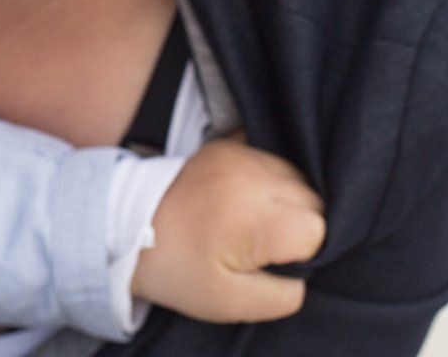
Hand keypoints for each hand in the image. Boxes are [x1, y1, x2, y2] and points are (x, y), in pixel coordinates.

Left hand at [134, 135, 325, 321]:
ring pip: (299, 179)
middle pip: (314, 200)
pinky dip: (272, 181)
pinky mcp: (229, 144)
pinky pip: (274, 159)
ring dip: (288, 203)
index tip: (272, 260)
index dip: (304, 252)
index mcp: (252, 215)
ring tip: (251, 224)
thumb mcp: (234, 303)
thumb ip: (286, 293)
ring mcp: (239, 153)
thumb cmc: (181, 270)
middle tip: (260, 246)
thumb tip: (308, 268)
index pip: (317, 230)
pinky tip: (249, 202)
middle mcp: (250, 175)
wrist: (130, 230)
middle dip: (298, 227)